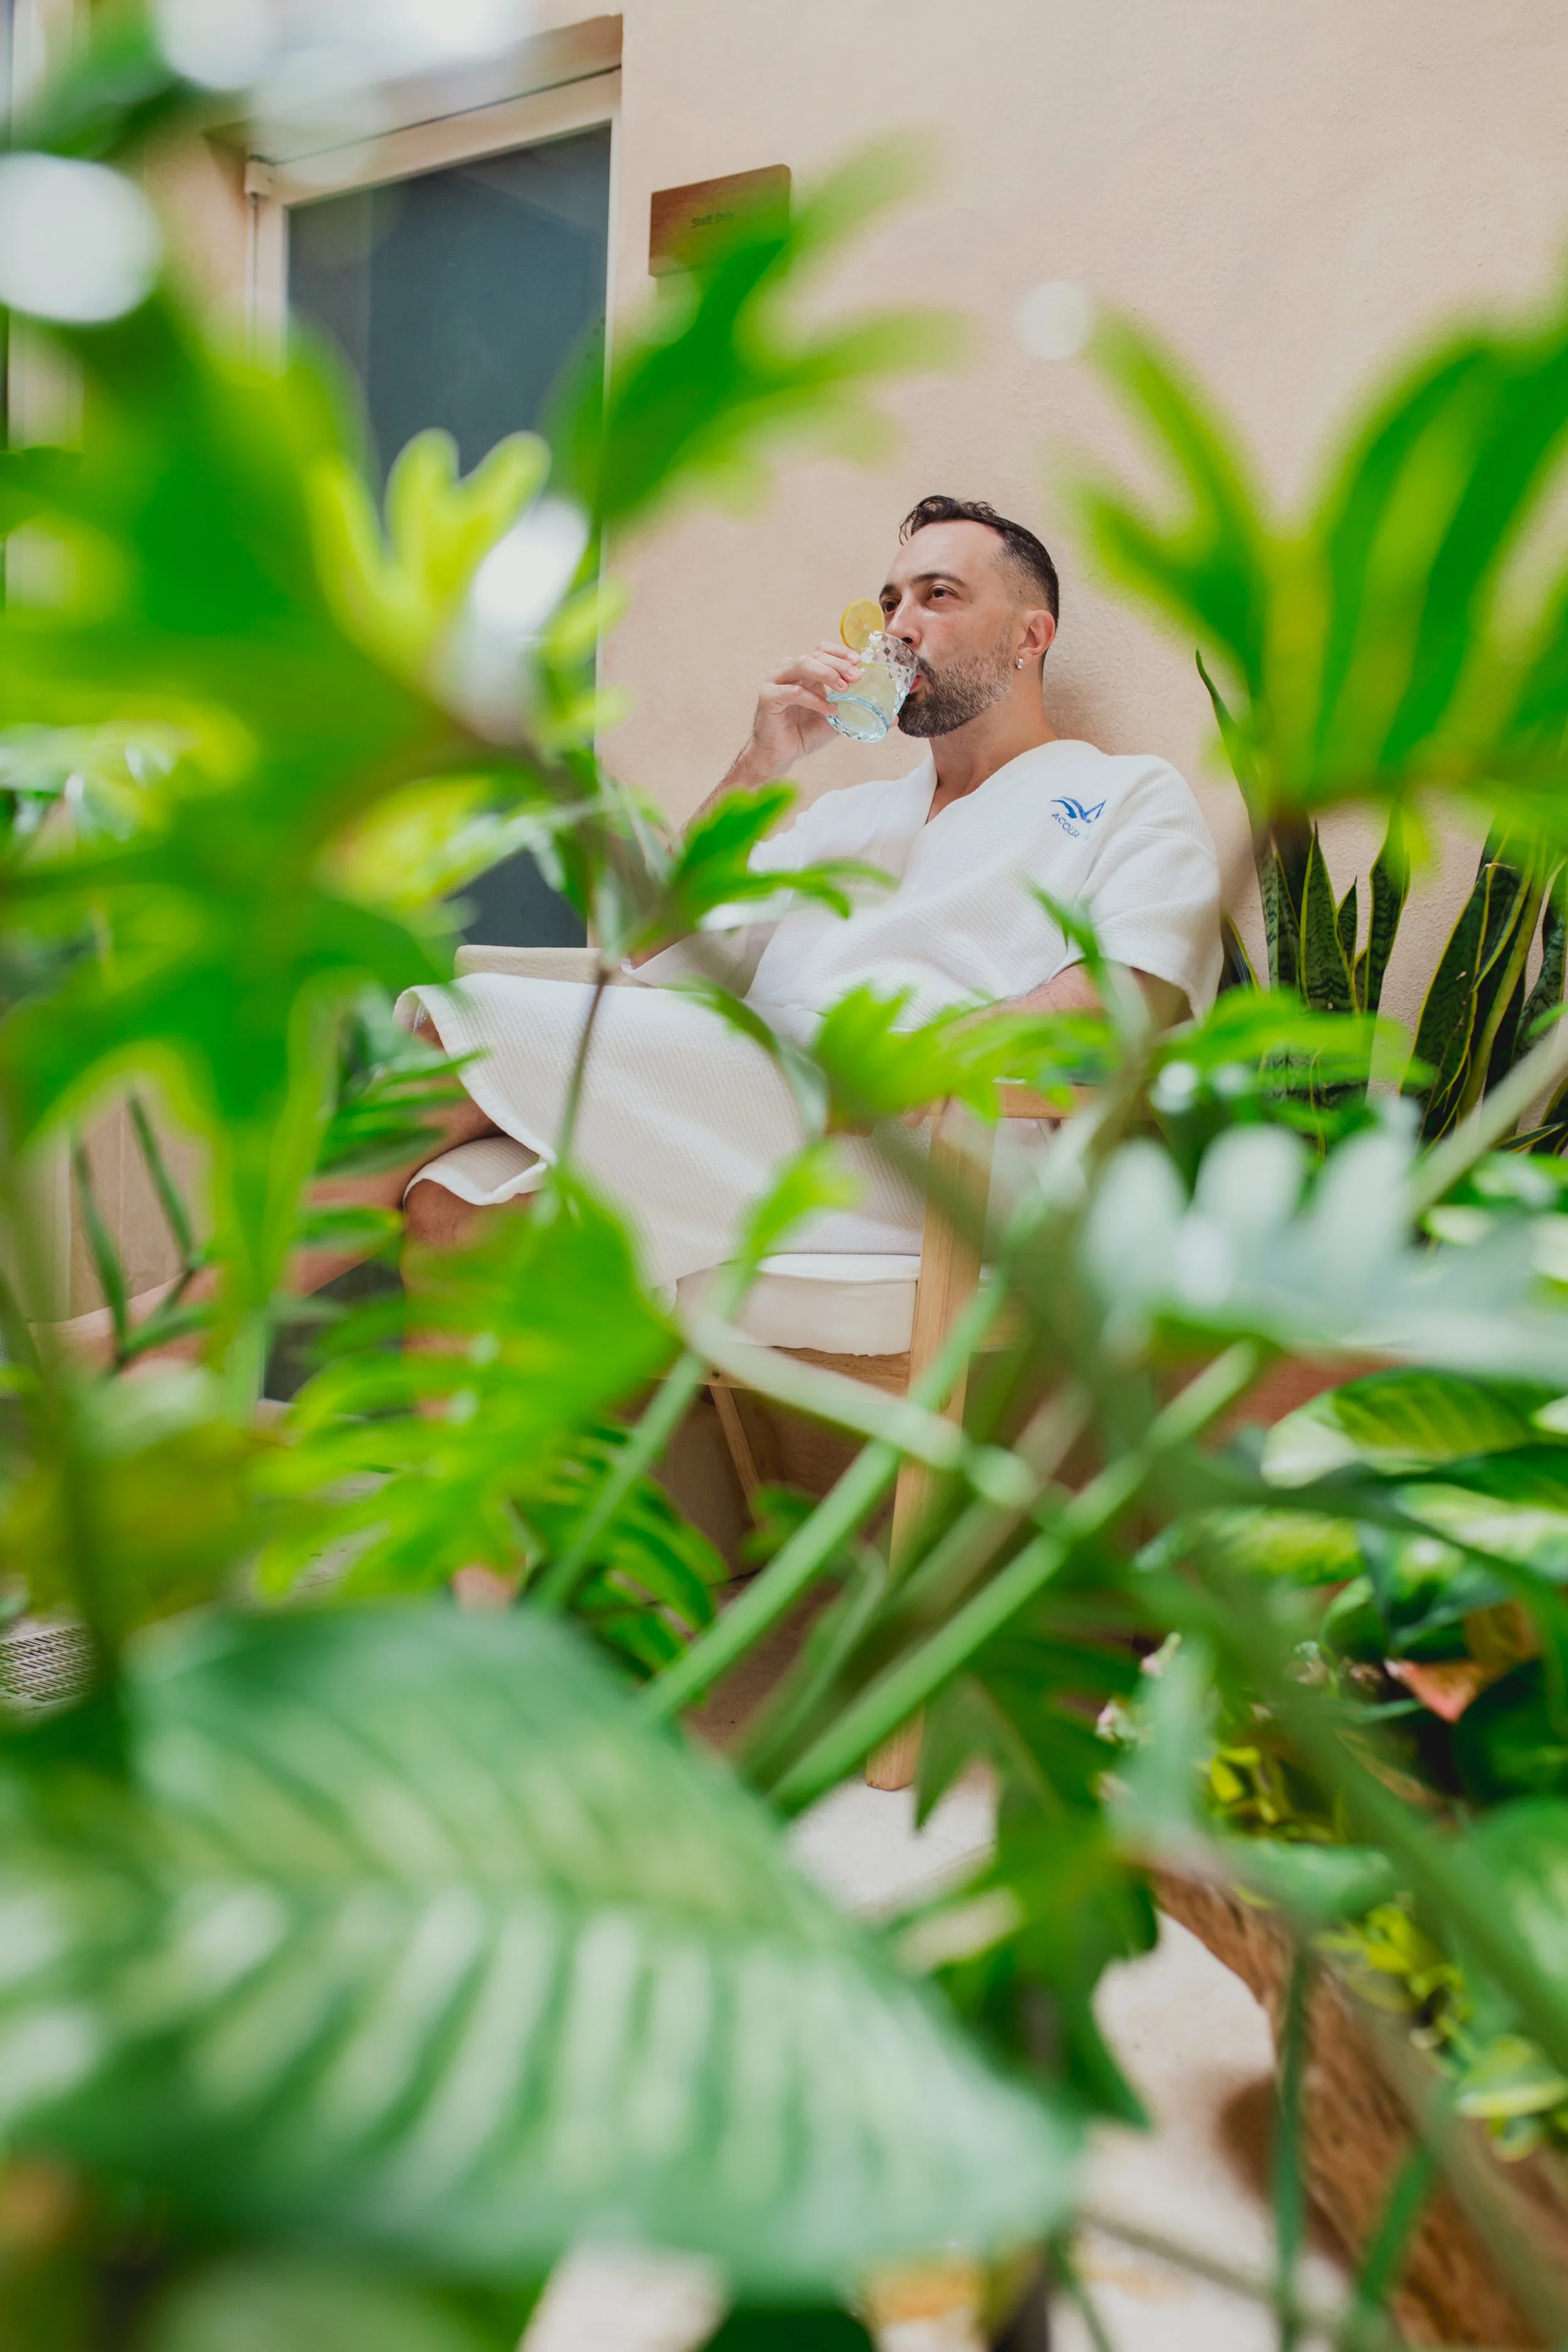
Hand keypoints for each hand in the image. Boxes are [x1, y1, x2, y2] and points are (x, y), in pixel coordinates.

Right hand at [727, 640, 862, 785]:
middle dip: (839, 664)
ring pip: (801, 665)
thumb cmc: (805, 733)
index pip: (822, 650)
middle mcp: (789, 670)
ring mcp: (776, 681)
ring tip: (844, 688)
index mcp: (805, 670)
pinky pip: (792, 692)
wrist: (781, 754)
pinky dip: (813, 700)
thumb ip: (859, 713)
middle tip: (857, 677)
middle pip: (815, 655)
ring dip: (826, 674)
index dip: (840, 652)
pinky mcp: (767, 696)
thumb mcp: (838, 720)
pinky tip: (829, 710)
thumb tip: (894, 719)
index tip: (859, 661)